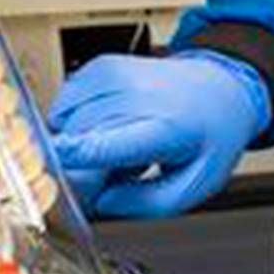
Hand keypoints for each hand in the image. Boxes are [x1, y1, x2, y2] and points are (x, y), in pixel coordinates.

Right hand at [49, 51, 270, 217]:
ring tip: (126, 143)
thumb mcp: (195, 185)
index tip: (50, 167)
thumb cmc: (211, 135)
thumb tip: (98, 202)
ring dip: (87, 145)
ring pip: (67, 127)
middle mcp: (137, 98)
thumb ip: (144, 204)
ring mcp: (116, 78)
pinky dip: (81, 123)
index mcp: (165, 129)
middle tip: (124, 171)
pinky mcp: (100, 69)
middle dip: (89, 170)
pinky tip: (113, 125)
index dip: (74, 158)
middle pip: (79, 145)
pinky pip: (66, 107)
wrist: (223, 88)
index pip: (107, 144)